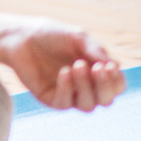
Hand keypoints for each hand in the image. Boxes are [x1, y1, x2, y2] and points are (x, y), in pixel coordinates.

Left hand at [0, 20, 124, 110]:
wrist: (23, 37)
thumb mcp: (80, 38)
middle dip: (105, 87)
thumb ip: (97, 51)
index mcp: (96, 71)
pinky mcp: (50, 99)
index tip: (109, 65)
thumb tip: (117, 66)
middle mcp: (85, 86)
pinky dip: (67, 88)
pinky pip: (64, 103)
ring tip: (77, 65)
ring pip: (87, 106)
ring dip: (86, 87)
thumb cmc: (53, 35)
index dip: (116, 80)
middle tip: (98, 68)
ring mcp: (68, 94)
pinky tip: (63, 72)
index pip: (116, 86)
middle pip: (106, 100)